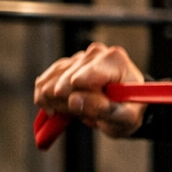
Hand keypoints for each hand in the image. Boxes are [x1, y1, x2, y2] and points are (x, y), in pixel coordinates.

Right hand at [33, 43, 147, 137]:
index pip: (81, 79)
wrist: (126, 106)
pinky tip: (59, 108)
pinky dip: (47, 100)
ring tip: (79, 110)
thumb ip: (103, 109)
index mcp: (114, 60)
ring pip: (49, 84)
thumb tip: (74, 100)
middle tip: (87, 114)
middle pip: (64, 83)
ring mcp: (78, 58)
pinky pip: (42, 84)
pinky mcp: (63, 66)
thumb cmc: (129, 110)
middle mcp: (95, 54)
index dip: (81, 100)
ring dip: (60, 104)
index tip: (92, 111)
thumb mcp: (124, 117)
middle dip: (72, 104)